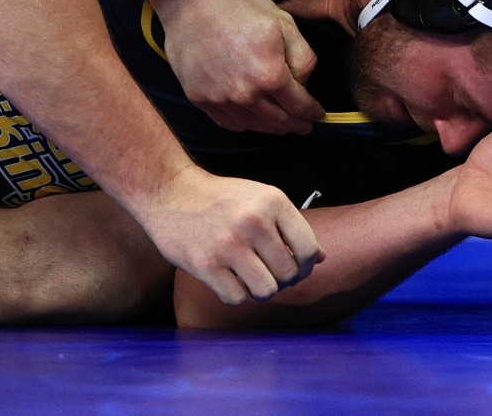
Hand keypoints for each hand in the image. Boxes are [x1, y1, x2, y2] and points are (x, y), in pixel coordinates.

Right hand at [136, 167, 321, 305]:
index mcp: (273, 202)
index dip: (306, 266)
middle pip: (289, 274)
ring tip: (251, 279)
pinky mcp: (205, 264)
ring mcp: (229, 244)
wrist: (170, 191)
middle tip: (268, 273)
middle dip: (283, 280)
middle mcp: (254, 222)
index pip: (309, 249)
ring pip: (267, 291)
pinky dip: (236, 295)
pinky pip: (237, 299)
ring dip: (261, 291)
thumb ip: (291, 227)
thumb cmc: (222, 199)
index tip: (296, 268)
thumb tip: (321, 258)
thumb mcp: (261, 199)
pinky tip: (229, 280)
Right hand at [159, 0, 324, 134]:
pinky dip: (244, 125)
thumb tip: (304, 84)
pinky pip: (227, 123)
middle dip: (295, 125)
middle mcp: (245, 95)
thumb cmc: (241, 6)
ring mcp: (219, 99)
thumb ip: (303, 57)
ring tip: (281, 126)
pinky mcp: (199, 98)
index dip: (312, 113)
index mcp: (271, 76)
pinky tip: (251, 121)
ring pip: (253, 126)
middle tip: (303, 127)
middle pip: (278, 122)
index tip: (318, 116)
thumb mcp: (285, 23)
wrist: (192, 0)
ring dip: (271, 128)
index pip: (299, 106)